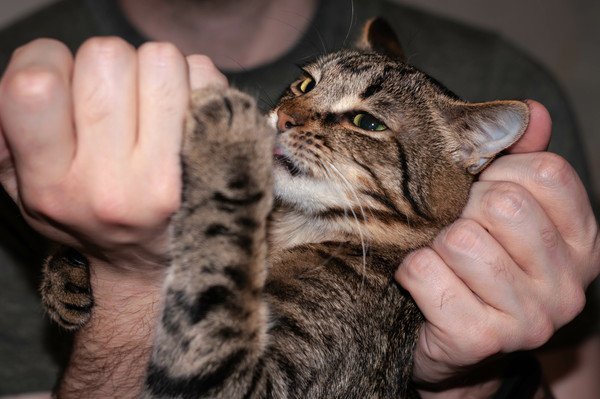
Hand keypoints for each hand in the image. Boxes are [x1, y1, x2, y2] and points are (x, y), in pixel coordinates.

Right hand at [0, 37, 226, 272]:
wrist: (153, 262)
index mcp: (51, 186)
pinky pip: (205, 75)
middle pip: (106, 57)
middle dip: (109, 64)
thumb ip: (9, 131)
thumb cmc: (89, 211)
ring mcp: (168, 177)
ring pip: (159, 59)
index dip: (48, 61)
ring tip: (152, 105)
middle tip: (118, 98)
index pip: (33, 87)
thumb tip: (27, 74)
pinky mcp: (214, 163)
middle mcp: (109, 185)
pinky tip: (184, 111)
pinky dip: (194, 79)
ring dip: (153, 69)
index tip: (64, 83)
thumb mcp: (27, 186)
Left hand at [396, 101, 599, 395]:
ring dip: (432, 242)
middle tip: (450, 228)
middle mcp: (568, 284)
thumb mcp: (500, 210)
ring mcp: (530, 318)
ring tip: (436, 257)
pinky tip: (419, 281)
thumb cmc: (471, 265)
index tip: (480, 190)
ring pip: (461, 240)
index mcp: (581, 243)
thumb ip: (518, 160)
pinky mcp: (481, 338)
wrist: (447, 341)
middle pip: (501, 204)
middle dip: (461, 208)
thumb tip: (531, 113)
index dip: (498, 171)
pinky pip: (426, 272)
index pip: (546, 173)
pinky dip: (410, 270)